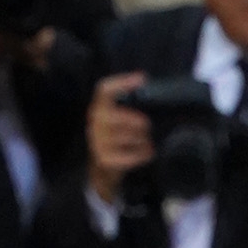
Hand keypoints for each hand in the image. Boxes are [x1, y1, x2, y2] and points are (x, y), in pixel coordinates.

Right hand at [86, 68, 152, 203]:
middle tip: (148, 125)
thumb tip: (152, 93)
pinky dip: (141, 154)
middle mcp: (95, 122)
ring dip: (142, 139)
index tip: (143, 79)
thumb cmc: (118, 139)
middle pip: (117, 115)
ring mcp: (97, 141)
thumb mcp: (120, 120)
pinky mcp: (104, 159)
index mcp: (99, 107)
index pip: (105, 89)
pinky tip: (148, 153)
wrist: (103, 169)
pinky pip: (128, 155)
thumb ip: (130, 107)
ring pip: (124, 136)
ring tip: (148, 141)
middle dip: (136, 120)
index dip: (122, 82)